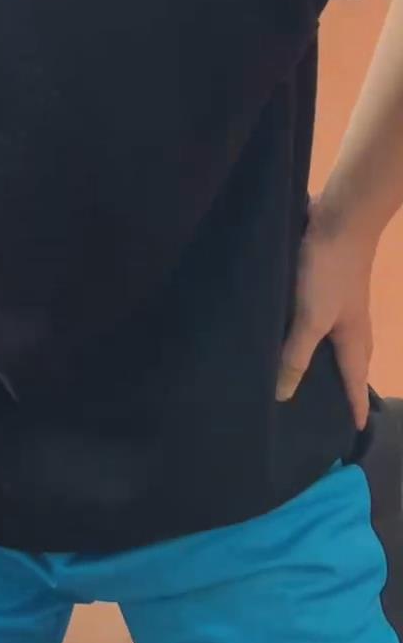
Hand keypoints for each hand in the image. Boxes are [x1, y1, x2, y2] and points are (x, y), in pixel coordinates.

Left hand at [278, 198, 375, 428]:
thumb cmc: (329, 272)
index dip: (355, 402)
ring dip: (331, 352)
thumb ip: (296, 353)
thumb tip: (285, 394)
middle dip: (349, 379)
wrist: (339, 216)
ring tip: (314, 365)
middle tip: (339, 399)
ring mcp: (340, 297)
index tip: (358, 426)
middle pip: (353, 357)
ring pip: (338, 334)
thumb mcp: (311, 317)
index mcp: (352, 334)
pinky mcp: (326, 277)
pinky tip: (296, 320)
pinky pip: (323, 312)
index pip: (355, 377)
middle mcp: (350, 319)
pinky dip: (316, 326)